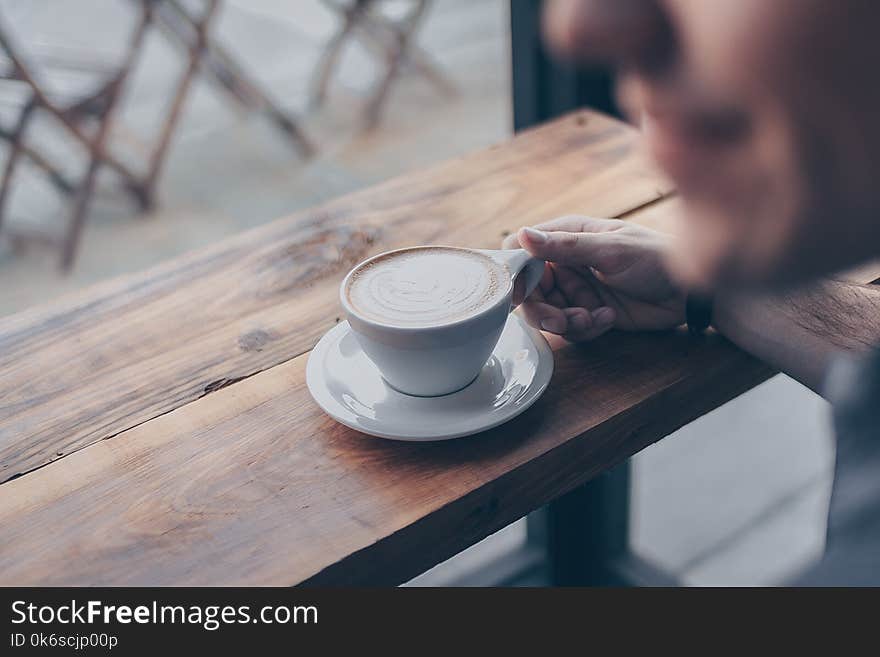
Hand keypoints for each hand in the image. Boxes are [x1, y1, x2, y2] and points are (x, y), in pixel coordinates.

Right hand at [504, 215, 684, 340]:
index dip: (516, 272)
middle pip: (528, 290)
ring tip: (591, 318)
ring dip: (564, 321)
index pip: (520, 250)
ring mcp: (576, 289)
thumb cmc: (657, 258)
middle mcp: (566, 262)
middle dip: (541, 308)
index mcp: (566, 235)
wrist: (691, 294)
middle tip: (560, 319)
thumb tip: (523, 235)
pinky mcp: (588, 312)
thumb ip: (565, 246)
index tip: (522, 291)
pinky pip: (569, 327)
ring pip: (546, 312)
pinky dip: (584, 328)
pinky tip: (608, 319)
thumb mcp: (610, 250)